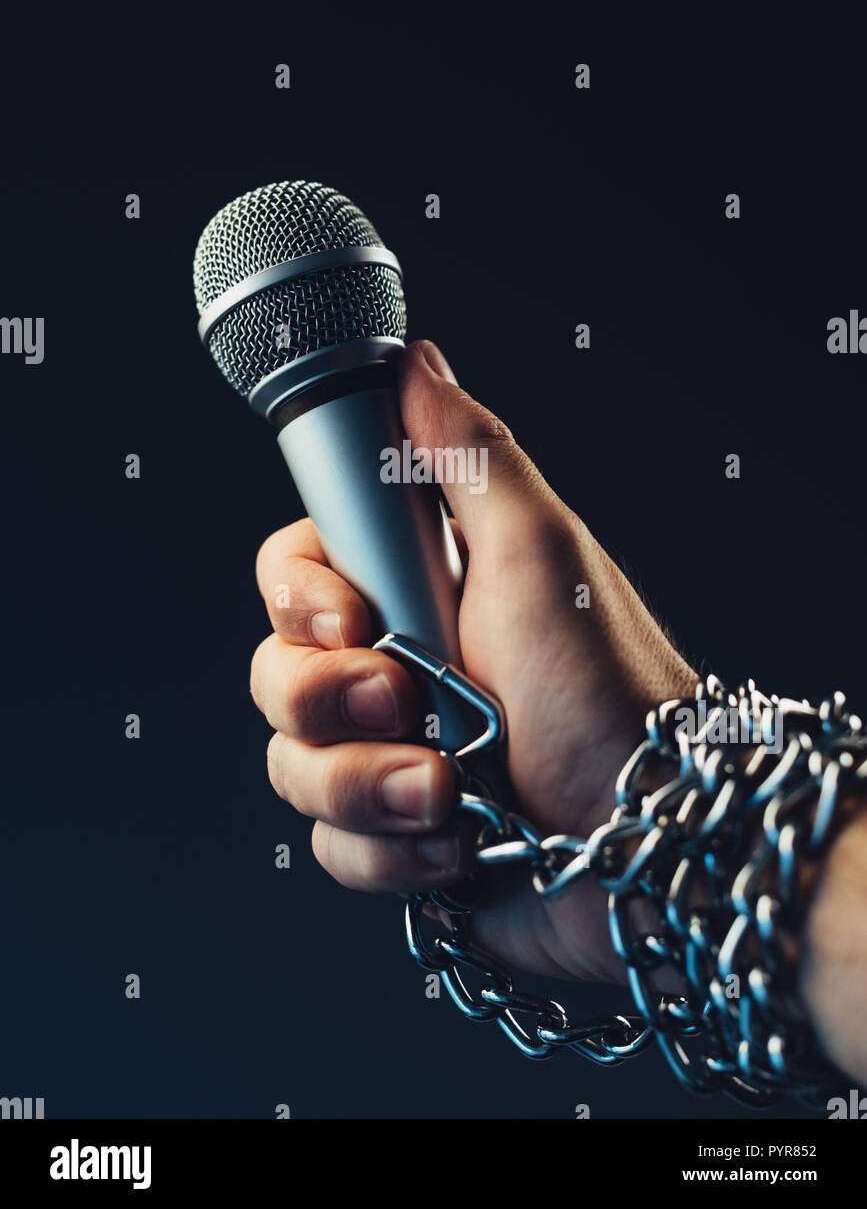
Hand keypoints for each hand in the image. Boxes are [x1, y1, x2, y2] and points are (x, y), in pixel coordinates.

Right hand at [251, 340, 696, 985]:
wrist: (654, 846)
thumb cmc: (611, 695)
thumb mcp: (539, 553)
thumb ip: (468, 452)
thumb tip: (418, 360)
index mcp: (423, 589)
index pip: (297, 570)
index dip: (300, 597)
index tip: (348, 618)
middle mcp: (400, 667)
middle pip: (278, 668)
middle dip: (331, 699)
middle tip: (407, 700)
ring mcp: (396, 755)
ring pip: (294, 765)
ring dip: (368, 783)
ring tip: (448, 790)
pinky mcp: (400, 837)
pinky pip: (333, 843)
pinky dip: (391, 850)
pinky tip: (456, 846)